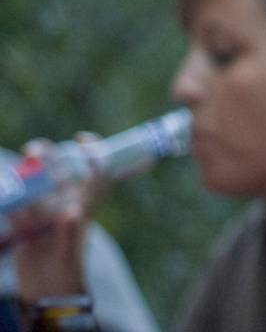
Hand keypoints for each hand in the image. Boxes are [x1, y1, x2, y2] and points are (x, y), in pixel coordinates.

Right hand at [10, 134, 104, 301]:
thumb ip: (71, 229)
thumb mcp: (70, 249)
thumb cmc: (66, 269)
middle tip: (35, 149)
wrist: (47, 292)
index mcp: (81, 206)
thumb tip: (72, 211)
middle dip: (49, 155)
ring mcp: (43, 213)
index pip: (93, 174)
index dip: (92, 153)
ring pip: (36, 183)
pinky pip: (17, 203)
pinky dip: (10, 193)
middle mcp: (63, 204)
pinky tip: (4, 180)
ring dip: (28, 170)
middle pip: (58, 172)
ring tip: (23, 158)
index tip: (82, 139)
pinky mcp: (24, 225)